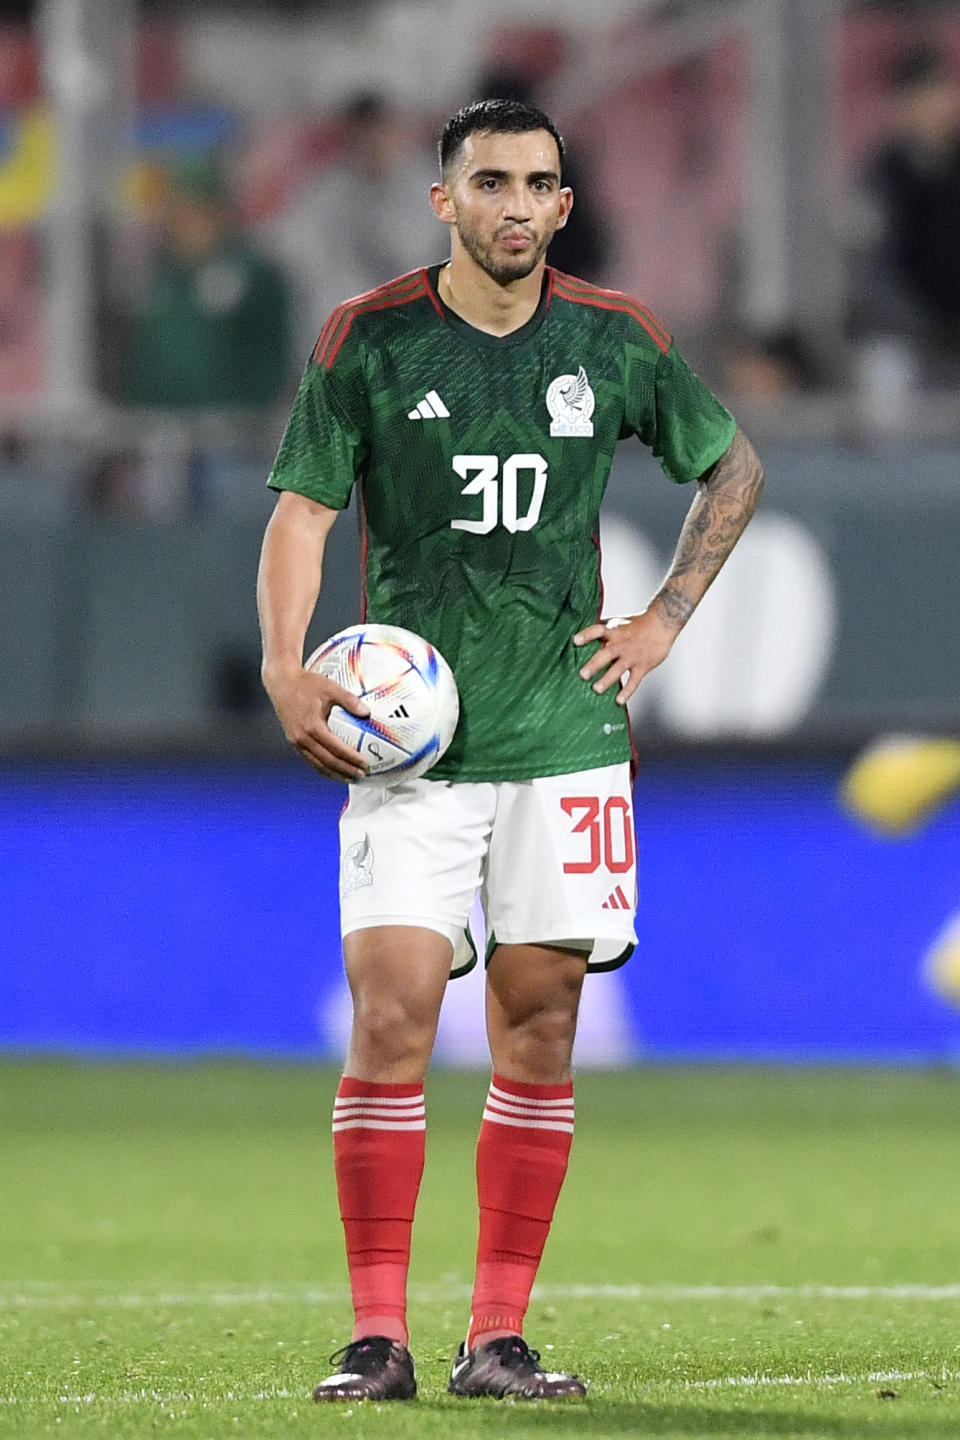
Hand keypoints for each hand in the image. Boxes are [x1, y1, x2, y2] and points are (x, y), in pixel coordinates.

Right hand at [263, 664, 370, 780]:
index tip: (365, 765)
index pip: (336, 749)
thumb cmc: (306, 683)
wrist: (282, 683)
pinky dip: (323, 768)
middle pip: (328, 762)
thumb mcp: (331, 688)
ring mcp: (296, 741)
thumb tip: (367, 712)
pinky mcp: (294, 741)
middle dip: (346, 771)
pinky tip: (333, 770)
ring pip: (317, 765)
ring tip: (350, 778)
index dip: (352, 759)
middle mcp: (303, 738)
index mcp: (312, 727)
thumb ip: (350, 700)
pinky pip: (310, 759)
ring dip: (335, 774)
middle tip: (361, 776)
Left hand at [572, 611, 677, 704]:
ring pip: (618, 669)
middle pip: (606, 654)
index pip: (597, 631)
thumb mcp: (619, 623)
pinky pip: (634, 681)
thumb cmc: (638, 624)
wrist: (662, 624)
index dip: (587, 635)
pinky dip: (627, 691)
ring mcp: (632, 656)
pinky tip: (619, 701)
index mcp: (613, 631)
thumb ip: (604, 632)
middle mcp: (621, 644)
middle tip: (583, 675)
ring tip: (596, 689)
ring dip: (607, 680)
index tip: (575, 641)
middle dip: (594, 665)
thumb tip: (586, 637)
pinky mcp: (642, 666)